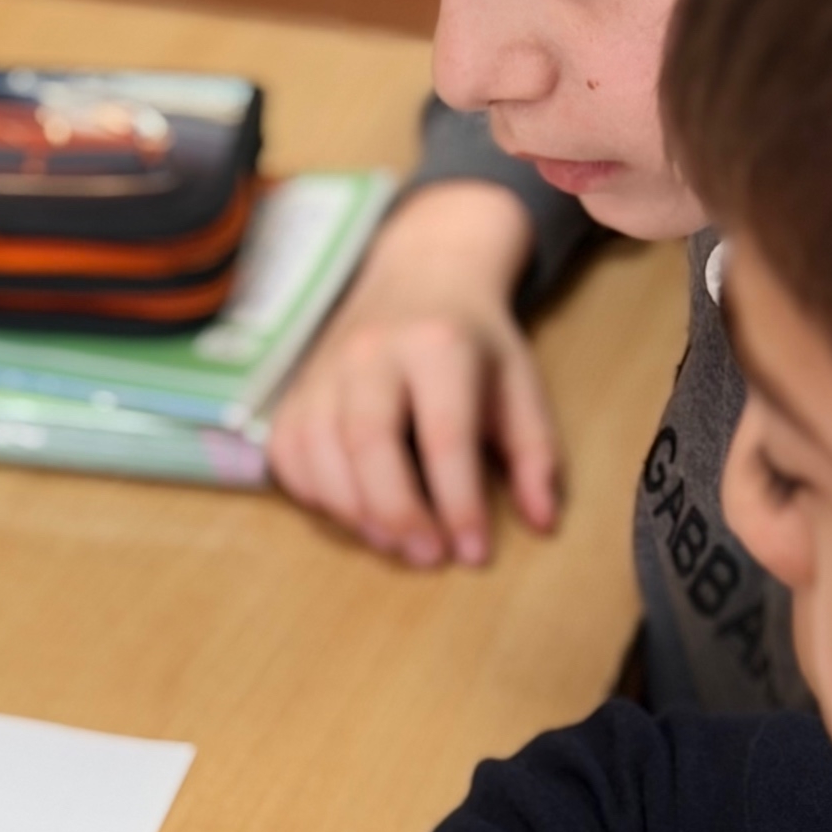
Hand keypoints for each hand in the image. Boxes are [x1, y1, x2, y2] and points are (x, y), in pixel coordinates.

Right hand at [269, 180, 562, 567]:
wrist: (422, 272)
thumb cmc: (476, 344)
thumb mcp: (520, 385)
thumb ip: (536, 454)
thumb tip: (543, 523)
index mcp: (439, 344)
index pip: (444, 435)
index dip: (459, 503)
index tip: (475, 552)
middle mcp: (372, 352)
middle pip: (369, 444)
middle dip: (398, 514)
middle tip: (428, 558)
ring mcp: (325, 368)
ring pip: (320, 453)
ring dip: (354, 515)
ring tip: (394, 545)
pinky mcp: (296, 390)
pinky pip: (289, 454)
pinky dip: (315, 496)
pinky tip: (352, 514)